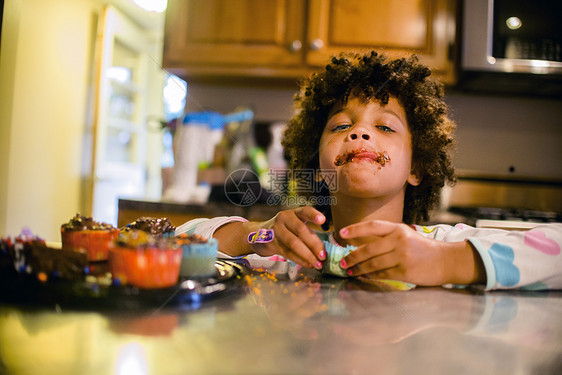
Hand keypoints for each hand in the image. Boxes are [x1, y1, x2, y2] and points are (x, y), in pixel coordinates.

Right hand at [251, 206, 326, 268]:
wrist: (258, 234)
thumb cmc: (283, 230)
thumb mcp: (293, 224)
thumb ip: (306, 232)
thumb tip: (323, 249)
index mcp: (293, 213)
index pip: (304, 211)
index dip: (313, 215)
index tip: (323, 220)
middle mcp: (284, 219)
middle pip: (300, 230)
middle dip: (314, 244)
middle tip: (323, 255)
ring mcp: (276, 230)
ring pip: (294, 243)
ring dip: (307, 255)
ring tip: (317, 264)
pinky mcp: (271, 243)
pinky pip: (287, 252)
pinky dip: (299, 260)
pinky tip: (307, 264)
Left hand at [338, 220, 482, 285]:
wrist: (446, 261)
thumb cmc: (424, 249)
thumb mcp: (407, 236)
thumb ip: (388, 238)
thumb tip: (362, 246)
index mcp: (399, 229)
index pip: (372, 226)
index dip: (355, 229)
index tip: (341, 233)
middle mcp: (399, 240)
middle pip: (368, 248)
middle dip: (352, 256)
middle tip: (342, 262)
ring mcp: (402, 256)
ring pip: (373, 263)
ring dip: (358, 269)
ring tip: (349, 271)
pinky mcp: (405, 271)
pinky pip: (382, 274)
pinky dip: (370, 276)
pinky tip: (363, 277)